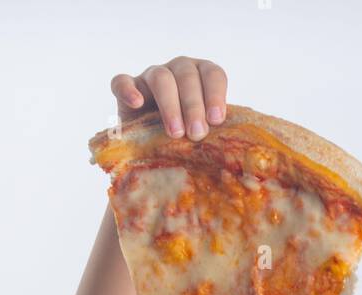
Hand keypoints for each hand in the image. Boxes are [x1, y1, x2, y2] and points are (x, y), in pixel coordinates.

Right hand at [110, 55, 227, 140]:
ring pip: (161, 78)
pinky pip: (122, 82)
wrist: (153, 147)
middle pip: (187, 76)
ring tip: (175, 133)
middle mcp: (178, 71)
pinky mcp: (127, 89)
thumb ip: (220, 135)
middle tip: (197, 134)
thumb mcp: (207, 135)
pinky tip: (137, 103)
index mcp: (202, 78)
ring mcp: (151, 77)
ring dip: (170, 105)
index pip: (212, 74)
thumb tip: (239, 156)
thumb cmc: (189, 141)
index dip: (215, 94)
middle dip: (193, 106)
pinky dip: (128, 90)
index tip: (216, 120)